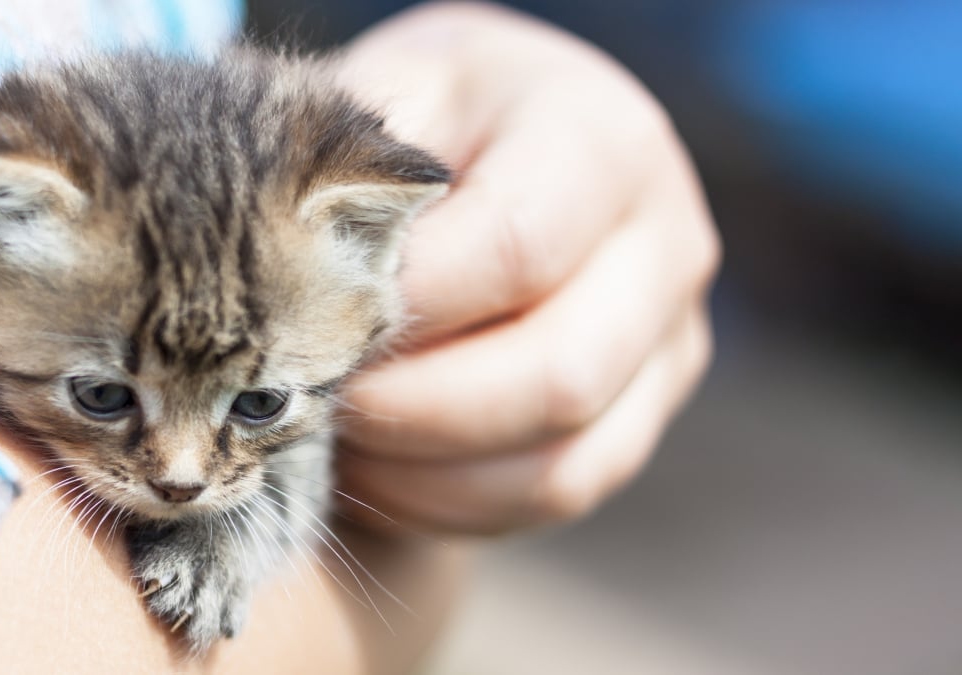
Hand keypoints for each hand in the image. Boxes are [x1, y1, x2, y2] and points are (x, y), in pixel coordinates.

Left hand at [333, 2, 719, 534]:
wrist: (501, 151)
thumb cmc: (426, 132)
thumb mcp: (387, 106)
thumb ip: (361, 176)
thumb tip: (308, 286)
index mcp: (602, 141)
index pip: (517, 246)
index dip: (406, 306)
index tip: (309, 323)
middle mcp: (665, 243)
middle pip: (558, 373)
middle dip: (412, 408)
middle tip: (315, 398)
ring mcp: (672, 339)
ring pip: (564, 458)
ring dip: (428, 471)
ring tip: (342, 436)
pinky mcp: (648, 411)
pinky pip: (561, 492)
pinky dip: (458, 503)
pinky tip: (387, 470)